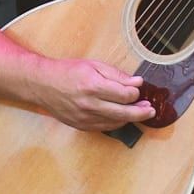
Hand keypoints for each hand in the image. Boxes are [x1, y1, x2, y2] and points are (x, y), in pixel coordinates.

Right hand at [33, 58, 153, 132]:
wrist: (42, 84)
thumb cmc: (67, 71)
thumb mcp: (92, 65)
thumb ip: (116, 74)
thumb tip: (136, 82)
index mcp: (92, 86)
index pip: (124, 95)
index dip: (136, 93)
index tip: (139, 89)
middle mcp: (89, 104)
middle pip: (124, 113)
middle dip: (141, 112)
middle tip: (151, 110)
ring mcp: (85, 117)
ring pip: (116, 122)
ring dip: (130, 118)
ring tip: (139, 112)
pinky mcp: (81, 126)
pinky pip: (105, 128)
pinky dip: (116, 123)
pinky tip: (121, 117)